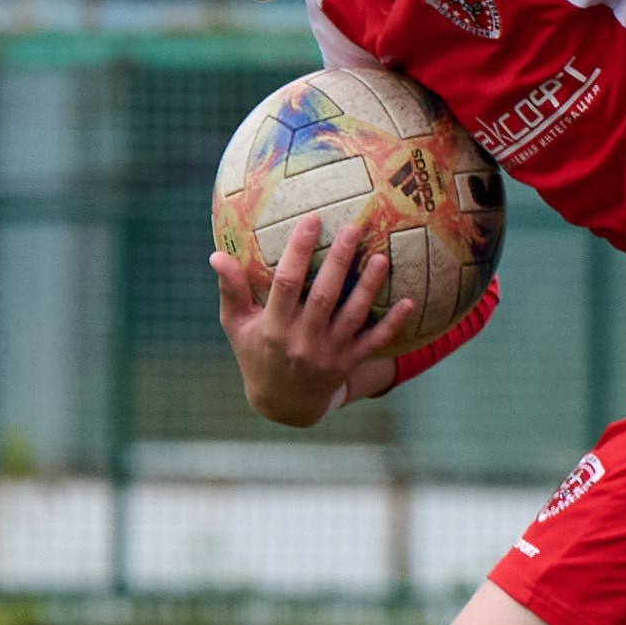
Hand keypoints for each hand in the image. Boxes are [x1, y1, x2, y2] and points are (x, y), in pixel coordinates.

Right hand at [209, 214, 413, 426]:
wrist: (283, 404)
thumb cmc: (256, 353)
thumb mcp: (237, 325)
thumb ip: (231, 290)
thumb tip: (217, 255)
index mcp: (273, 327)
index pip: (285, 283)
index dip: (298, 251)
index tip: (311, 220)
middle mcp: (302, 340)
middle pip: (324, 296)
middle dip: (339, 261)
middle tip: (354, 228)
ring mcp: (328, 353)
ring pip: (352, 316)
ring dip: (368, 287)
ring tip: (381, 258)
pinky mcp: (348, 362)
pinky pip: (374, 342)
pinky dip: (392, 324)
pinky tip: (408, 302)